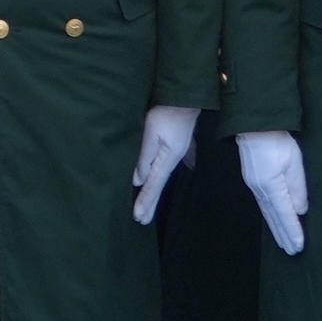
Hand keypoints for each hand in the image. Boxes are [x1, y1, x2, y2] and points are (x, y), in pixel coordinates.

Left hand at [130, 103, 200, 223]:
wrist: (185, 99)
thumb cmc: (167, 112)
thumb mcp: (151, 133)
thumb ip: (144, 156)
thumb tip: (137, 179)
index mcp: (168, 158)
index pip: (153, 184)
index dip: (145, 201)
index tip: (137, 217)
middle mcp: (172, 160)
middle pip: (159, 187)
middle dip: (149, 204)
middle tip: (140, 221)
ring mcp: (173, 155)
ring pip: (159, 180)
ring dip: (152, 196)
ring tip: (145, 211)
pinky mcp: (171, 149)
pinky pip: (161, 171)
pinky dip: (155, 183)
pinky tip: (152, 185)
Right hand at [237, 131, 308, 254]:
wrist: (254, 126)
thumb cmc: (277, 140)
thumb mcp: (294, 162)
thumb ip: (298, 188)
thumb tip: (300, 211)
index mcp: (271, 186)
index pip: (285, 214)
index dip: (293, 231)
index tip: (299, 246)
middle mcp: (260, 190)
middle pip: (273, 218)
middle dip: (283, 235)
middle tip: (292, 252)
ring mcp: (254, 185)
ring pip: (267, 212)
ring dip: (276, 228)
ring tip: (283, 242)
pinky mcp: (253, 180)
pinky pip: (263, 204)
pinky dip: (270, 216)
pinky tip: (273, 219)